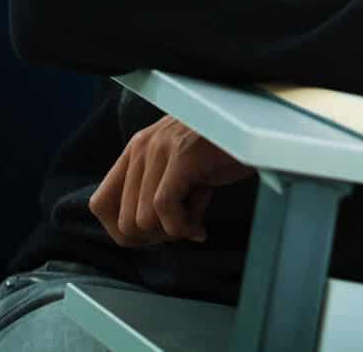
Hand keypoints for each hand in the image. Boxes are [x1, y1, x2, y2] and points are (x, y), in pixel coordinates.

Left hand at [89, 116, 253, 246]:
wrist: (260, 125)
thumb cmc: (227, 150)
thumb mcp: (182, 170)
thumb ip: (159, 191)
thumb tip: (147, 233)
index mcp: (138, 149)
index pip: (101, 203)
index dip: (124, 230)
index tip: (155, 235)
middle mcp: (143, 146)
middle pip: (123, 220)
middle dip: (155, 237)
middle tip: (182, 231)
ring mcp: (160, 150)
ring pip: (143, 219)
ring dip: (173, 231)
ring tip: (196, 219)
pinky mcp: (182, 157)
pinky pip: (165, 209)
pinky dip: (183, 227)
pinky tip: (200, 227)